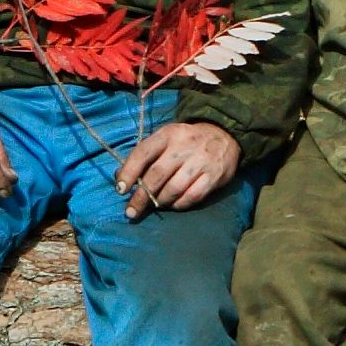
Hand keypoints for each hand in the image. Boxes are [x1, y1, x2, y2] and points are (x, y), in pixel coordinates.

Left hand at [117, 120, 239, 217]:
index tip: (121, 190)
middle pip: (157, 175)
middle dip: (141, 196)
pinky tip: (174, 204)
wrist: (224, 134)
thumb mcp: (166, 138)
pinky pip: (192, 196)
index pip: (143, 153)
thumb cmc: (186, 141)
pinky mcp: (214, 176)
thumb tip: (121, 178)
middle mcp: (184, 146)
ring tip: (156, 204)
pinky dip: (179, 204)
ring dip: (161, 201)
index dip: (129, 172)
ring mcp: (201, 161)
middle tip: (132, 211)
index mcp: (168, 134)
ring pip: (174, 188)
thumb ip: (145, 156)